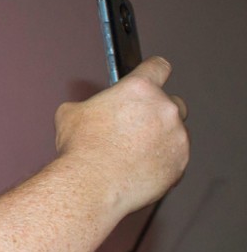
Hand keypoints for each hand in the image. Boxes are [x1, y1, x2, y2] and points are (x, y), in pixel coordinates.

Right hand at [55, 56, 188, 214]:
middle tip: (135, 127)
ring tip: (132, 154)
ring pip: (175, 133)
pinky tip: (137, 169)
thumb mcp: (71, 114)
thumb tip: (90, 111)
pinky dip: (161, 163)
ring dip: (160, 140)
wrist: (90, 184)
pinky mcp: (179, 163)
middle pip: (172, 102)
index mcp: (139, 89)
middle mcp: (164, 109)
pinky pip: (175, 159)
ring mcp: (176, 137)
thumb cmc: (81, 149)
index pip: (158, 67)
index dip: (154, 71)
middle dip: (157, 112)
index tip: (154, 75)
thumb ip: (90, 105)